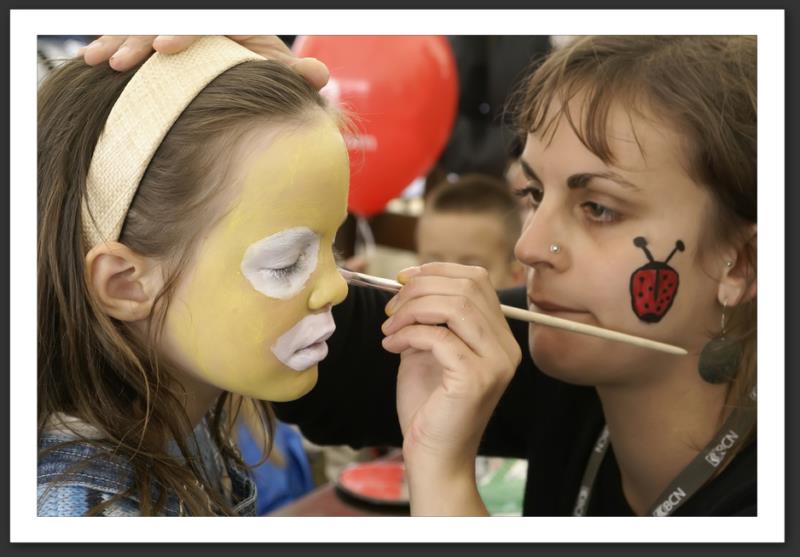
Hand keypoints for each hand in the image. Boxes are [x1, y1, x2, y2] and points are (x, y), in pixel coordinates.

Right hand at [79, 35, 328, 89]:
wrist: (241, 68)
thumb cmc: (256, 71)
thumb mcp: (274, 71)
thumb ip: (293, 74)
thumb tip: (319, 75)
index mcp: (226, 21)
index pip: (202, 20)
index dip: (183, 31)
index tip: (165, 48)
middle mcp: (199, 20)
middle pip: (162, 19)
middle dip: (138, 38)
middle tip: (122, 62)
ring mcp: (172, 25)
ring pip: (139, 24)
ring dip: (117, 40)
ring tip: (99, 61)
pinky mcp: (154, 35)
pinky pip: (127, 31)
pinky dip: (110, 42)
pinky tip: (92, 59)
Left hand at [381, 263, 521, 514]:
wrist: (433, 456)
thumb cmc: (429, 405)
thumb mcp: (429, 348)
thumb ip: (428, 316)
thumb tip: (409, 280)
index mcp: (499, 336)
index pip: (477, 279)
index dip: (437, 271)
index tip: (403, 280)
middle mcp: (505, 347)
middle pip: (467, 286)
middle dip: (420, 289)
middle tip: (391, 309)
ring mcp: (495, 363)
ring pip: (455, 306)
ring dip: (411, 310)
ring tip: (388, 328)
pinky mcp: (475, 379)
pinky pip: (439, 337)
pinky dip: (408, 334)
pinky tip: (390, 345)